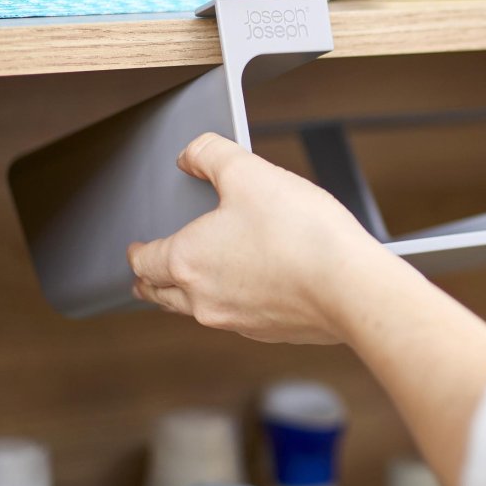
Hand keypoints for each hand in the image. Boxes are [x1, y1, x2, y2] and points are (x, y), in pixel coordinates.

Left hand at [128, 133, 403, 343]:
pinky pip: (237, 317)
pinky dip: (234, 301)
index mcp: (186, 261)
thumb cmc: (300, 233)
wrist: (349, 286)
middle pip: (161, 296)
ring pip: (198, 311)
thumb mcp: (250, 172)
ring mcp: (236, 321)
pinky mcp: (270, 332)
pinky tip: (255, 284)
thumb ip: (211, 155)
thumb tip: (192, 153)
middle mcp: (203, 299)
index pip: (142, 263)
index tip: (136, 248)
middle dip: (151, 282)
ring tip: (198, 280)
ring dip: (189, 295)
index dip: (135, 252)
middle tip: (150, 273)